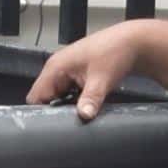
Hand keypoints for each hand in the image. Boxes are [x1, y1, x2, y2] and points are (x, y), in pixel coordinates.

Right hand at [28, 22, 161, 118]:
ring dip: (68, 106)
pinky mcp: (77, 75)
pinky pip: (69, 93)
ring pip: (58, 97)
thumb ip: (90, 99)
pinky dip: (76, 101)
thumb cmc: (115, 52)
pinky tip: (87, 105)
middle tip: (71, 121)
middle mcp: (57, 68)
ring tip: (81, 112)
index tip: (53, 123)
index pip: (35, 96)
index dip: (41, 111)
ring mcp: (67, 72)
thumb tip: (83, 116)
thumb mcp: (101, 80)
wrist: (133, 43)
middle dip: (56, 111)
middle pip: (45, 98)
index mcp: (55, 67)